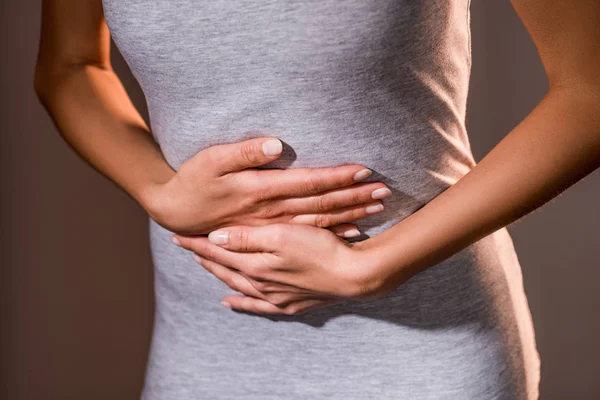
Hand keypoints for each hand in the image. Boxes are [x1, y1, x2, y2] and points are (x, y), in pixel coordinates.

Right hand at [144, 136, 390, 235]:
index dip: (337, 176)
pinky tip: (352, 230)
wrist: (177, 212)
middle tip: (384, 191)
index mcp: (262, 191)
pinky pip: (307, 237)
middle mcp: (273, 213)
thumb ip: (245, 152)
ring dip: (350, 214)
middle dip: (354, 197)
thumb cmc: (194, 180)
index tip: (364, 170)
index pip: (309, 183)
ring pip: (320, 222)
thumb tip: (277, 144)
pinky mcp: (270, 236)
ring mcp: (273, 228)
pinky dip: (331, 233)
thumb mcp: (212, 160)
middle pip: (322, 204)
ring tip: (377, 208)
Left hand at [171, 223, 399, 314]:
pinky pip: (257, 306)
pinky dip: (241, 303)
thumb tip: (214, 238)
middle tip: (186, 246)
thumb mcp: (280, 235)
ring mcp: (275, 297)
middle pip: (224, 269)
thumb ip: (246, 238)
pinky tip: (231, 302)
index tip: (176, 234)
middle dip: (204, 256)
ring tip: (204, 266)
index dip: (197, 242)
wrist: (354, 275)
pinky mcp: (290, 304)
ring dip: (220, 275)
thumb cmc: (320, 249)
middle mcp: (259, 284)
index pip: (217, 251)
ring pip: (237, 286)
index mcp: (254, 265)